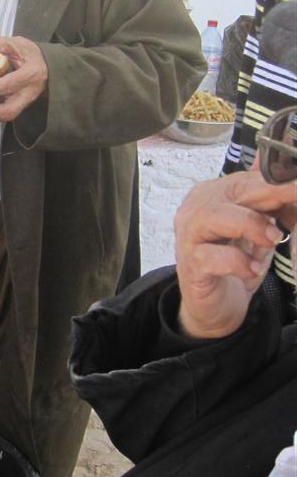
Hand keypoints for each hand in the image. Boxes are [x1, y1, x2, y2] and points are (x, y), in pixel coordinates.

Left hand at [0, 36, 47, 121]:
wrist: (47, 67)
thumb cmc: (31, 55)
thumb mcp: (17, 43)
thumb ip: (0, 45)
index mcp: (31, 74)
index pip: (11, 84)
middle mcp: (28, 93)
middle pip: (8, 111)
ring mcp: (23, 103)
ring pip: (4, 116)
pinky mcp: (17, 106)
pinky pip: (0, 113)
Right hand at [174, 166, 295, 338]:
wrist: (213, 307)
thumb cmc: (235, 262)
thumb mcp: (259, 228)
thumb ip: (270, 202)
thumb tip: (288, 170)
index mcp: (213, 195)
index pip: (247, 180)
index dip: (278, 182)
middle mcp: (196, 210)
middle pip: (231, 191)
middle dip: (269, 195)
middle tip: (295, 200)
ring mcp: (189, 237)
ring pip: (212, 216)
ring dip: (248, 225)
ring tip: (273, 238)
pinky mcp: (190, 265)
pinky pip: (209, 256)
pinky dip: (236, 261)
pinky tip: (252, 269)